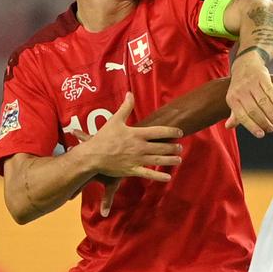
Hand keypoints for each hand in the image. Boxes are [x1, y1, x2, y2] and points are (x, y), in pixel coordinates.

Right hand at [70, 92, 182, 215]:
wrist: (92, 155)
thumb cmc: (103, 137)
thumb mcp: (115, 120)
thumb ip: (125, 107)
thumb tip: (130, 93)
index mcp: (137, 134)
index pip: (159, 131)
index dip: (172, 132)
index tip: (180, 133)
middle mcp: (140, 147)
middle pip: (162, 146)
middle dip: (173, 147)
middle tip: (180, 147)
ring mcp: (137, 159)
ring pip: (158, 160)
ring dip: (170, 160)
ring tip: (179, 159)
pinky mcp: (132, 170)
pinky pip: (148, 173)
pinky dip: (159, 176)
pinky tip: (168, 177)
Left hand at [225, 50, 272, 137]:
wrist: (245, 63)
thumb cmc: (240, 86)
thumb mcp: (234, 99)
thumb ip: (234, 114)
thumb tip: (229, 126)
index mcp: (232, 99)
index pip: (242, 116)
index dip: (252, 126)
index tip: (261, 134)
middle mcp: (240, 91)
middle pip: (253, 110)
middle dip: (263, 122)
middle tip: (271, 129)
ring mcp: (251, 83)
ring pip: (263, 101)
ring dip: (271, 114)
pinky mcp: (261, 76)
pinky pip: (270, 90)